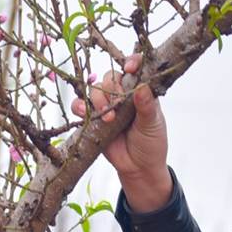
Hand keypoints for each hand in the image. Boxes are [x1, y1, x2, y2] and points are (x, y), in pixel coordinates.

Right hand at [71, 52, 170, 210]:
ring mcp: (107, 106)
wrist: (139, 168)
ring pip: (94, 89)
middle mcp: (122, 94)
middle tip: (118, 106)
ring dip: (97, 99)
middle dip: (112, 88)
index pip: (135, 68)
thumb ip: (147, 106)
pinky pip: (80, 106)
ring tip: (107, 117)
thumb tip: (142, 87)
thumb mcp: (153, 124)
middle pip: (110, 77)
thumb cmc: (151, 143)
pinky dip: (79, 106)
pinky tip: (84, 113)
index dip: (131, 63)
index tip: (129, 68)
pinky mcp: (93, 119)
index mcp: (141, 90)